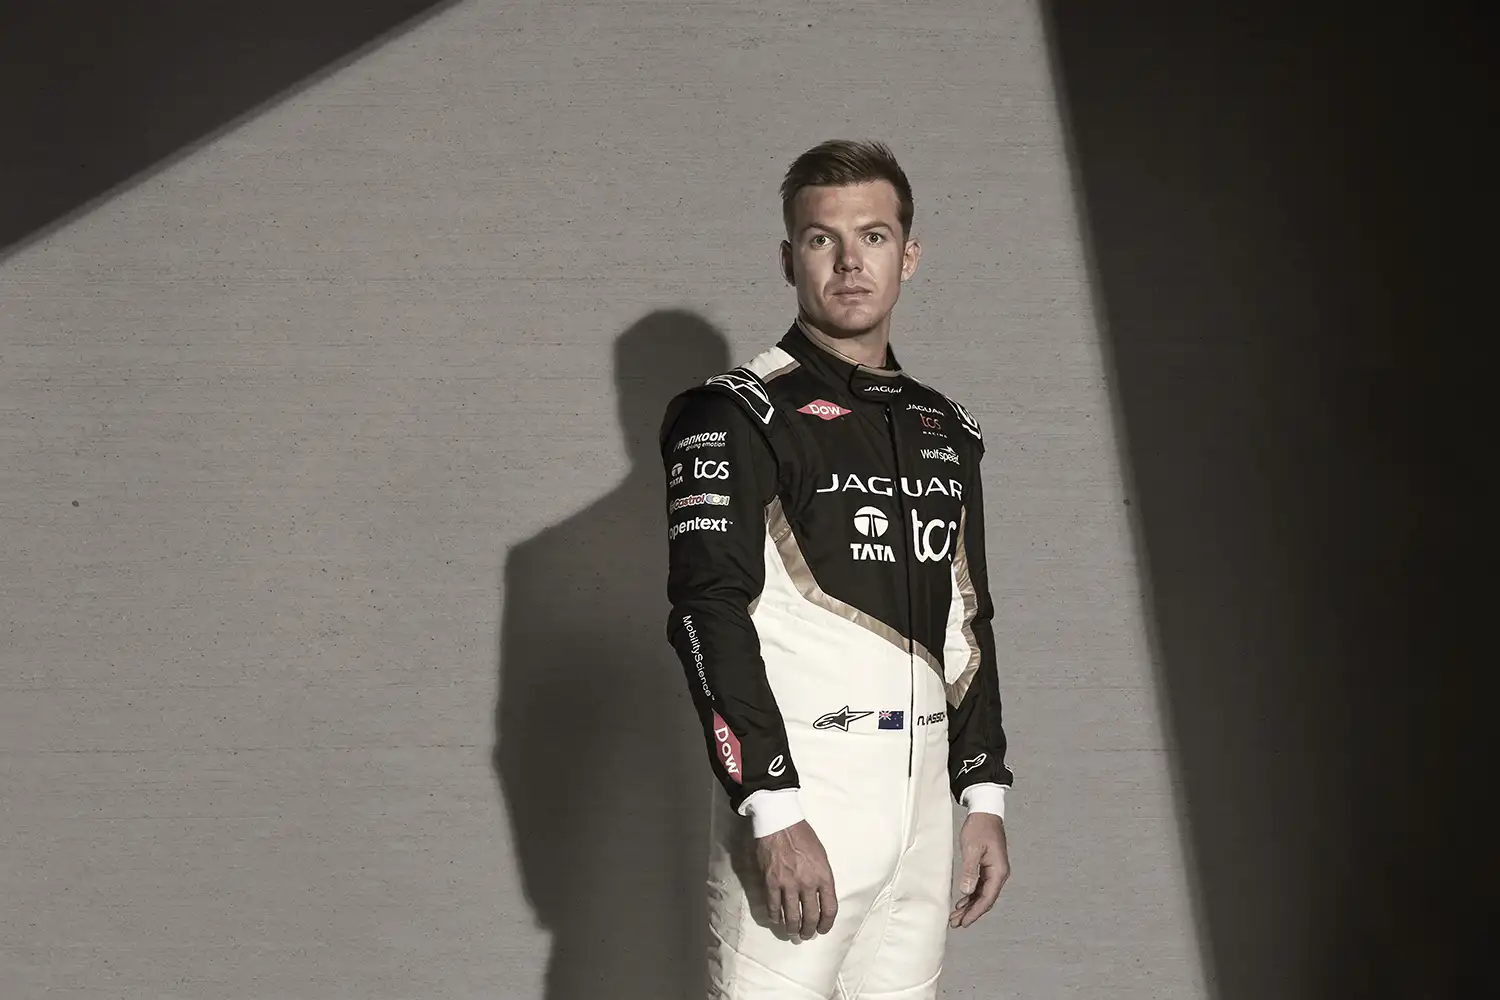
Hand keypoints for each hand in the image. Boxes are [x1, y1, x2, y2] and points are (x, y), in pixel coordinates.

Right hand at [755, 820, 838, 938]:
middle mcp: (808, 883)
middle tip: (806, 935)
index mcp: (824, 876)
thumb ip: (822, 878)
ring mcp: (788, 884)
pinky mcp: (771, 882)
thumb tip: (819, 897)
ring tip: (792, 933)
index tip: (823, 930)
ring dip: (792, 929)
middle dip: (809, 930)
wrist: (780, 823)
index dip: (826, 924)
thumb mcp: (821, 856)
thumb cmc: (803, 836)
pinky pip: (773, 907)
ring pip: (791, 917)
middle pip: (811, 917)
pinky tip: (776, 920)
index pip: (829, 909)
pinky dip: (775, 918)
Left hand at [950, 812, 1008, 927]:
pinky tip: (962, 902)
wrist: (985, 811)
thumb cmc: (980, 827)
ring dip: (970, 906)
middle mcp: (999, 873)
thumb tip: (967, 892)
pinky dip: (971, 895)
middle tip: (956, 923)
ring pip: (982, 894)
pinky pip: (980, 886)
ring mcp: (994, 871)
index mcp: (999, 871)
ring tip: (956, 916)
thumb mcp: (972, 849)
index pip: (987, 898)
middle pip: (985, 899)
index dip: (975, 912)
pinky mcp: (988, 867)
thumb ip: (970, 871)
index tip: (963, 922)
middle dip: (971, 913)